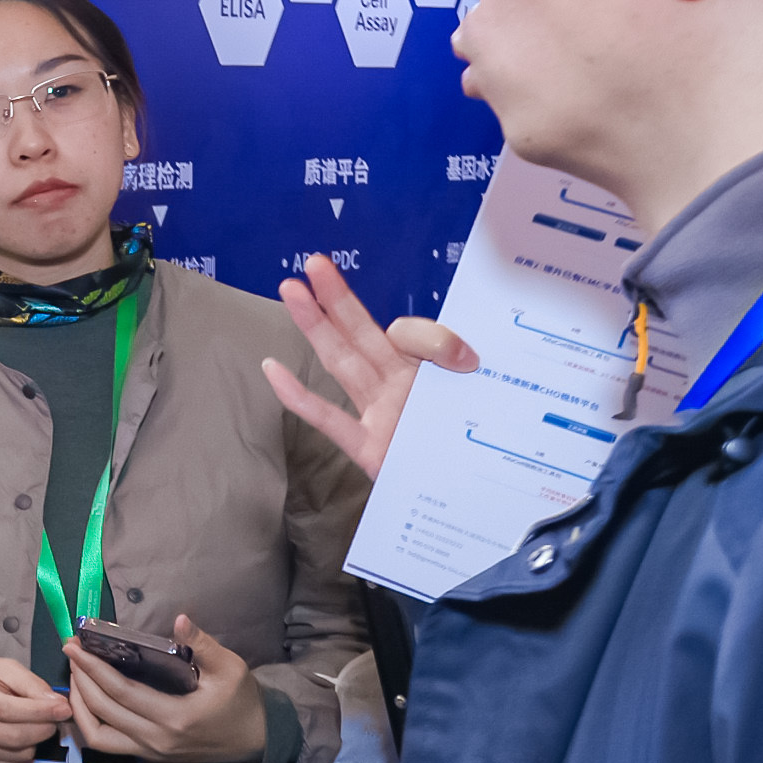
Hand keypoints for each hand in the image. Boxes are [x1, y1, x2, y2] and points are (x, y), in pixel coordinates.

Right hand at [0, 653, 71, 762]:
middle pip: (14, 736)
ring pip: (17, 754)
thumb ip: (30, 683)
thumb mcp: (3, 668)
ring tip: (35, 725)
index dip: (40, 712)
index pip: (7, 710)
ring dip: (36, 741)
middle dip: (44, 728)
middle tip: (55, 719)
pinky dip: (24, 753)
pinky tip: (22, 738)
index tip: (64, 709)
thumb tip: (57, 704)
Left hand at [67, 615, 267, 762]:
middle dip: (80, 679)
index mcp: (175, 717)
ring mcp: (150, 751)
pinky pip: (107, 743)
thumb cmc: (243, 702)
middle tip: (70, 651)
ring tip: (76, 675)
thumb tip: (179, 619)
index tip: (74, 646)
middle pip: (102, 712)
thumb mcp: (231, 669)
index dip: (93, 668)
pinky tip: (86, 699)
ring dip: (79, 705)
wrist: (256, 741)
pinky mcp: (148, 755)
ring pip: (97, 735)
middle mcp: (156, 739)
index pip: (121, 692)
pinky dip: (90, 722)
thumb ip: (203, 645)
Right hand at [264, 253, 480, 480]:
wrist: (482, 500)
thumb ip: (477, 373)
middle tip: (315, 262)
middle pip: (361, 334)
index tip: (466, 359)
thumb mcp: (489, 400)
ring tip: (290, 290)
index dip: (434, 339)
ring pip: (342, 363)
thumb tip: (466, 357)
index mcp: (427, 373)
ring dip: (316, 326)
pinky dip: (300, 396)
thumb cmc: (481, 450)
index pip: (413, 338)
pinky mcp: (369, 449)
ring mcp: (380, 415)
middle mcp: (400, 387)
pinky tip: (273, 369)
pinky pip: (330, 419)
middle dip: (338, 298)